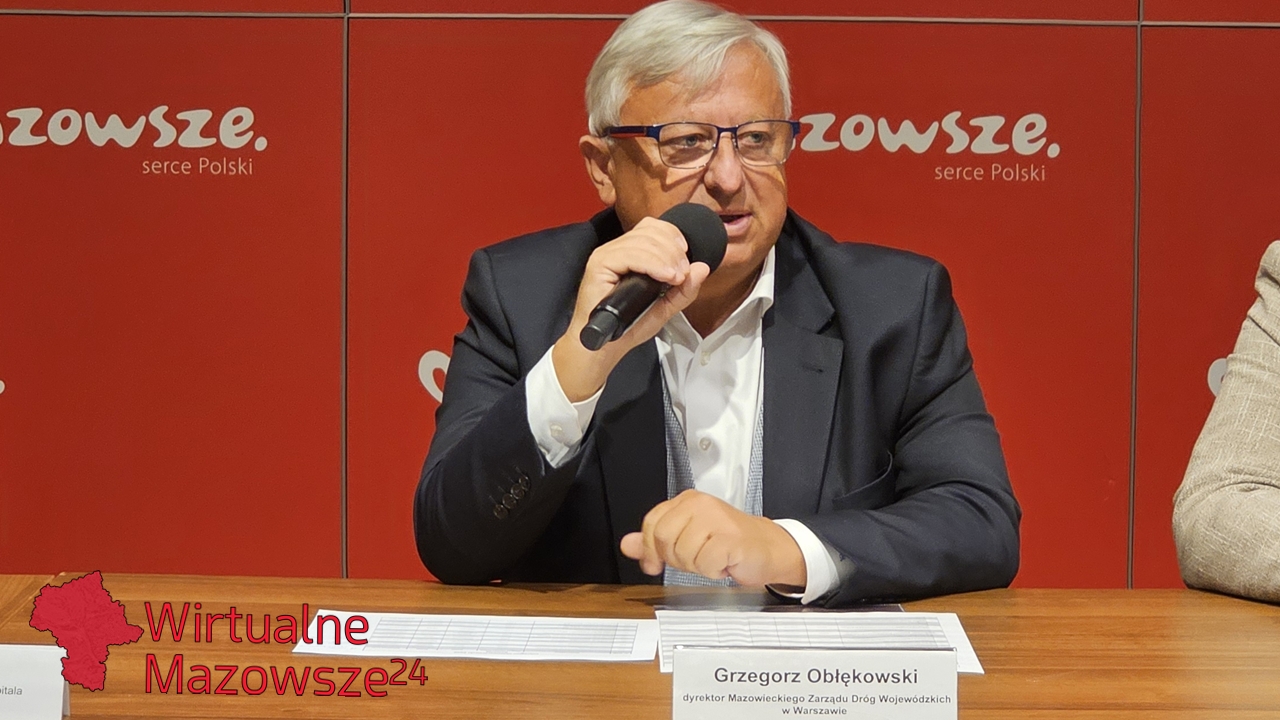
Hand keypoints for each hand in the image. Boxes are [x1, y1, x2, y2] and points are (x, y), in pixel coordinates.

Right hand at [552, 217, 710, 401]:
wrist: (605, 347)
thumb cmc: (628, 327)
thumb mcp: (665, 307)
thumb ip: (684, 290)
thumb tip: (702, 267)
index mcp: (630, 252)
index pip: (653, 227)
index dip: (673, 237)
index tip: (685, 260)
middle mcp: (616, 249)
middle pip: (650, 230)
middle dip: (673, 251)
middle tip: (681, 275)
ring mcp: (606, 255)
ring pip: (642, 241)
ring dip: (666, 258)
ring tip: (675, 278)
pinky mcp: (599, 264)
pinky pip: (630, 255)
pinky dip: (652, 264)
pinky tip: (664, 277)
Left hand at [619, 490, 806, 587]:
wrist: (769, 548)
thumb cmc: (730, 543)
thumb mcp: (688, 539)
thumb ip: (657, 541)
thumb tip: (628, 544)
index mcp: (687, 501)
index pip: (652, 523)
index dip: (649, 549)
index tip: (654, 564)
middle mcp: (700, 505)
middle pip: (664, 539)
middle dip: (677, 558)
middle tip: (696, 558)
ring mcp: (716, 519)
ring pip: (683, 554)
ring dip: (697, 566)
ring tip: (713, 559)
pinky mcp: (729, 538)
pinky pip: (704, 564)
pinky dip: (713, 571)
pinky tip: (724, 563)